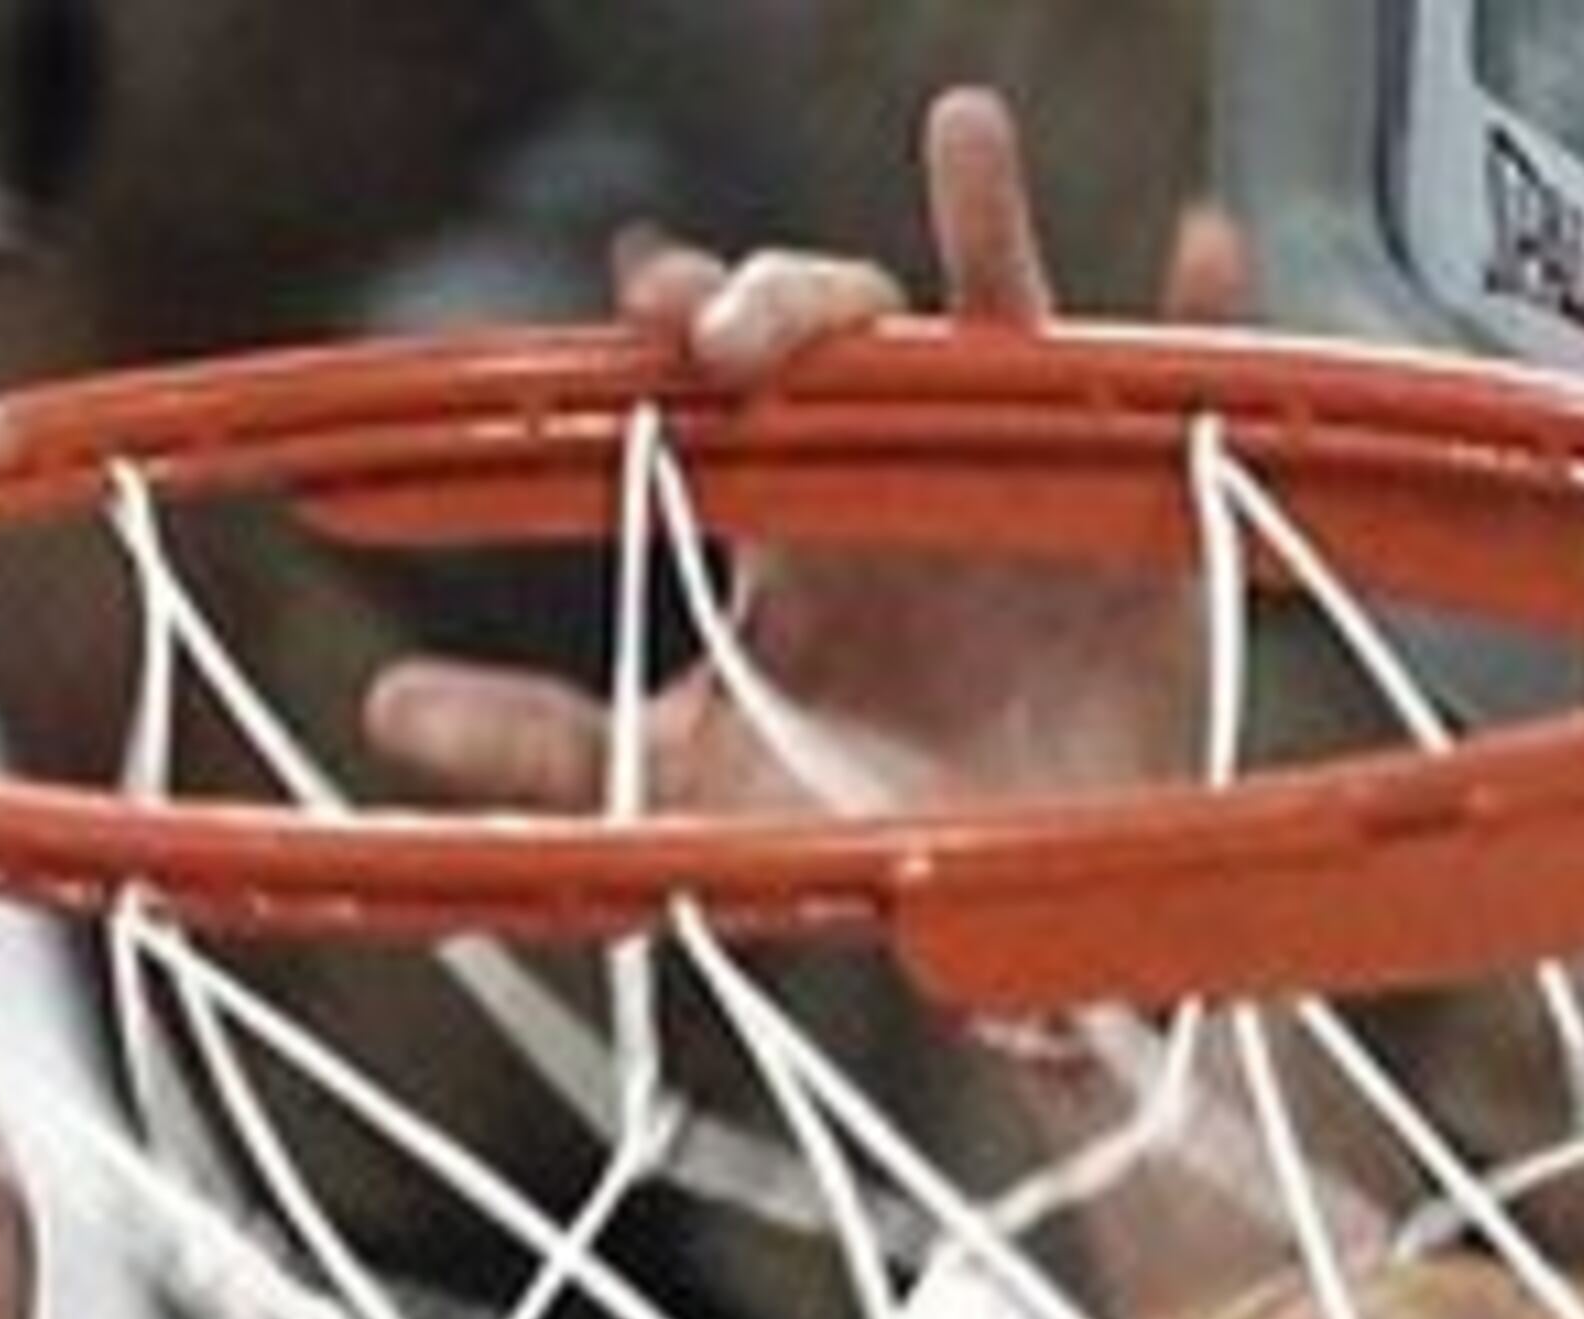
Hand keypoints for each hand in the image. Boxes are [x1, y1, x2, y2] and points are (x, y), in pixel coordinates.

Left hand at [366, 88, 1251, 830]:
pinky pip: (1177, 390)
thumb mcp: (691, 797)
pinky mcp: (1142, 518)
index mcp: (789, 514)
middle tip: (736, 322)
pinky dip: (1198, 314)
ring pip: (1004, 324)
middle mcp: (901, 470)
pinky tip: (1199, 246)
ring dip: (985, 227)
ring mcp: (1024, 478)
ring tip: (960, 137)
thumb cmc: (862, 837)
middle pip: (842, 332)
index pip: (723, 380)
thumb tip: (384, 713)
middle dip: (789, 295)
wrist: (1017, 916)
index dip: (684, 320)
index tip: (646, 300)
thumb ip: (546, 752)